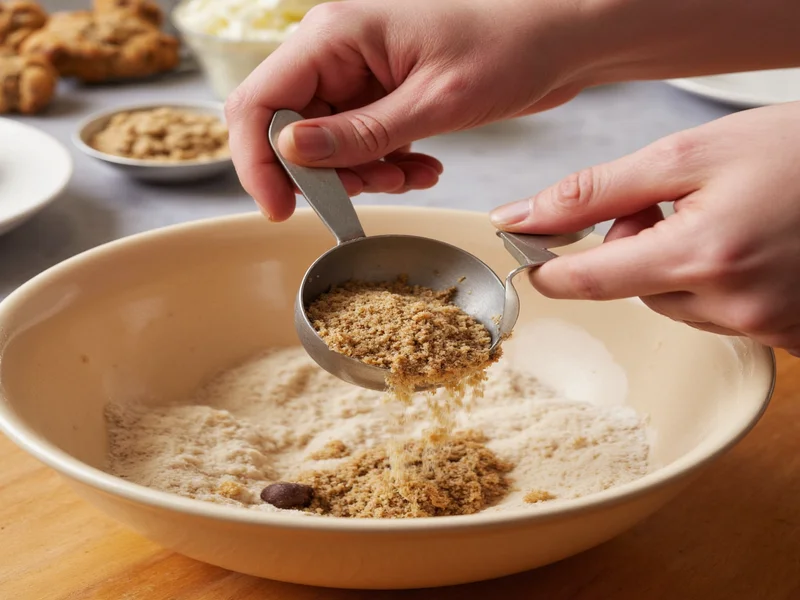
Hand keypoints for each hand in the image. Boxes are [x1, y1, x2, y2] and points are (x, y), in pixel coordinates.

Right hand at [225, 0, 586, 220]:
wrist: (558, 37)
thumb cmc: (508, 45)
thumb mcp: (434, 100)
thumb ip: (361, 132)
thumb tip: (292, 153)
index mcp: (335, 35)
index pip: (259, 101)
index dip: (259, 161)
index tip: (282, 209)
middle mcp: (337, 52)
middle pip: (289, 130)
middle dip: (324, 174)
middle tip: (370, 192)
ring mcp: (360, 75)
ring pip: (326, 144)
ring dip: (360, 174)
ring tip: (408, 175)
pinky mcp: (384, 95)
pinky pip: (360, 143)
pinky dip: (384, 165)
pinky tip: (422, 166)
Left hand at [490, 102, 799, 355]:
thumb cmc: (799, 150)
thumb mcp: (690, 154)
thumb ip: (597, 191)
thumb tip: (524, 216)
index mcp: (704, 255)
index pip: (592, 281)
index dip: (554, 269)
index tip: (535, 258)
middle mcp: (737, 305)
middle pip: (637, 291)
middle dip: (640, 249)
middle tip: (679, 207)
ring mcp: (769, 327)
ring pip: (678, 305)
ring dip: (682, 268)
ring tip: (730, 222)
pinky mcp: (793, 338)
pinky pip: (723, 318)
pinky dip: (721, 287)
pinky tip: (755, 250)